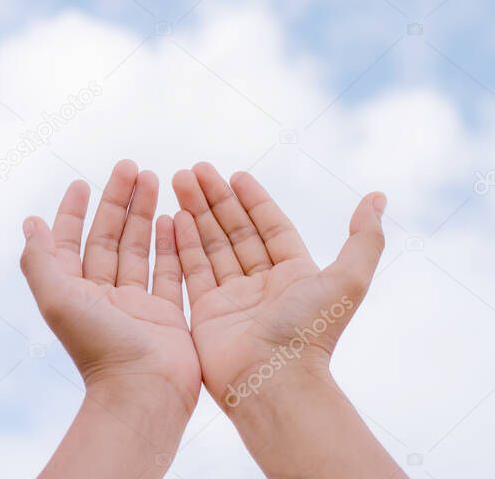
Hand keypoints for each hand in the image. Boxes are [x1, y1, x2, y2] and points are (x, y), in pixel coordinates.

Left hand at [20, 160, 199, 412]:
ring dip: (145, 214)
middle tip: (130, 166)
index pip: (70, 242)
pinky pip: (169, 270)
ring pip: (139, 248)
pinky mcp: (167, 315)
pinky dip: (172, 243)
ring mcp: (135, 305)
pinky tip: (176, 216)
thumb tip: (30, 223)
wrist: (143, 391)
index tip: (81, 182)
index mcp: (73, 292)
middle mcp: (102, 296)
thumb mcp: (56, 298)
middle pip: (109, 238)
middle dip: (118, 201)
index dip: (72, 212)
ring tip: (155, 179)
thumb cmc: (96, 345)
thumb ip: (39, 259)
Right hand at [171, 162, 385, 407]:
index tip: (235, 174)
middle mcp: (262, 284)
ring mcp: (231, 298)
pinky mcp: (204, 313)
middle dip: (215, 199)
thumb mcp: (347, 280)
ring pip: (210, 245)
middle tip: (194, 170)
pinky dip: (181, 243)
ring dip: (195, 212)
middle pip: (236, 231)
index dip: (253, 200)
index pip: (270, 226)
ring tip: (178, 181)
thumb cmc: (309, 332)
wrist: (272, 381)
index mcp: (295, 275)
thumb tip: (377, 198)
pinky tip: (173, 217)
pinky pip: (191, 270)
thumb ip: (364, 239)